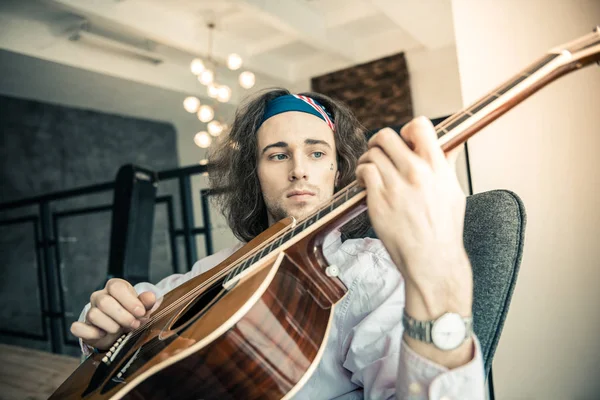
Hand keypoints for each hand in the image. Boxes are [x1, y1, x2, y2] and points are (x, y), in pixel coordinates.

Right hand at [70, 278, 155, 349]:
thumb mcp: (142, 307)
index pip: (116, 288)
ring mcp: (90, 310)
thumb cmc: (132, 314)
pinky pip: (78, 328)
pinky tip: (103, 334)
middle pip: (104, 302)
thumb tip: (151, 297)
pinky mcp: (83, 326)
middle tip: (134, 324)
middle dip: (123, 316)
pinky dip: (91, 333)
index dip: (129, 301)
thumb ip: (146, 302)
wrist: (122, 331)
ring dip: (111, 326)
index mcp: (114, 287)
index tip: (141, 313)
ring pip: (93, 315)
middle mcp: (100, 296)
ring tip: (121, 329)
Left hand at [356, 117, 471, 318]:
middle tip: (379, 153)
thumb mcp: (454, 192)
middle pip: (387, 135)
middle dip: (379, 143)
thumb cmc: (444, 230)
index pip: (420, 126)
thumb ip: (445, 166)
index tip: (404, 142)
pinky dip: (362, 174)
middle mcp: (416, 172)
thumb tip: (445, 146)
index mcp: (437, 167)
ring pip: (371, 154)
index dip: (407, 130)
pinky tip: (366, 183)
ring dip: (367, 160)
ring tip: (371, 171)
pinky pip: (364, 172)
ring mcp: (396, 186)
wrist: (432, 260)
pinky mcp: (379, 200)